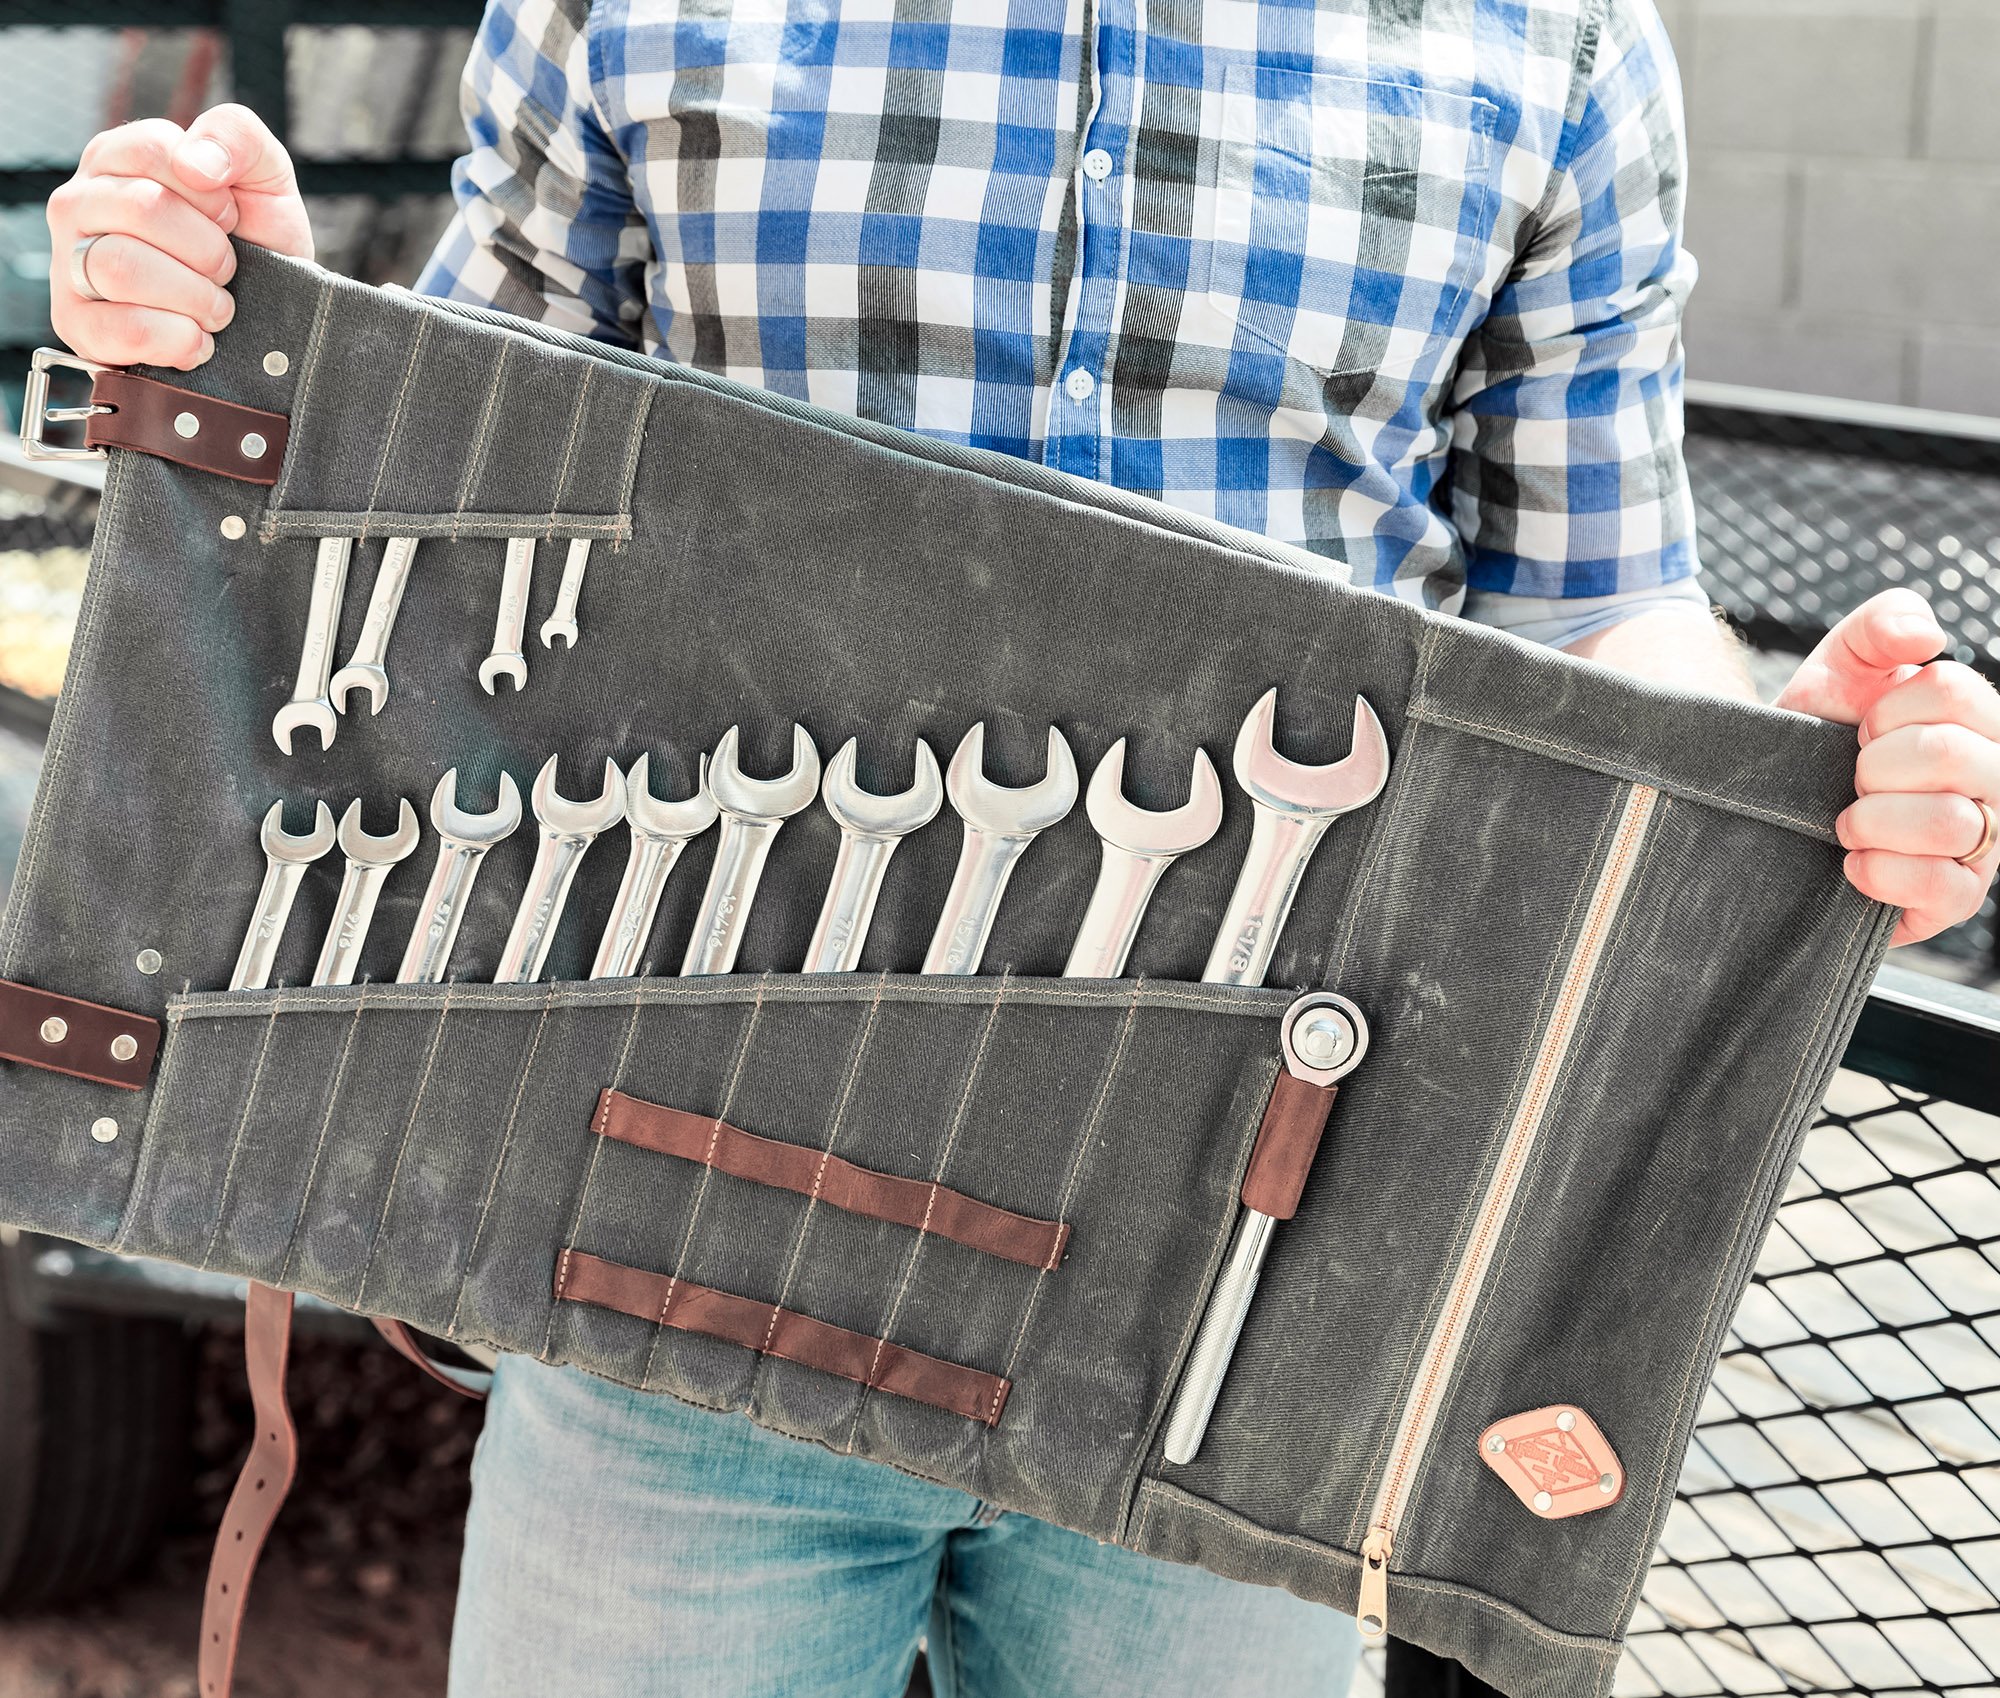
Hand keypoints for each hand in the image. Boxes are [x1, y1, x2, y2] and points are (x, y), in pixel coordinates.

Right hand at [47, 105, 310, 370]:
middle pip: (141, 209)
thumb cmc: (256, 238)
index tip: (230, 217)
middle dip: (209, 249)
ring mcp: (69, 264)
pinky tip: (197, 338)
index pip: (151, 151)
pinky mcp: (78, 325)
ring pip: (122, 268)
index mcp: (116, 158)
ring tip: (216, 306)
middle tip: (227, 269)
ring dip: (196, 296)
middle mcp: (80, 204)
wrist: (266, 316)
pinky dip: (179, 339)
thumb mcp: (263, 174)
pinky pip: (124, 329)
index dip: (210, 193)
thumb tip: (196, 162)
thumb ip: (235, 134)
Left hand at [1774, 589, 1999, 944]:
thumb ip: (1881, 626)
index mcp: (1978, 720)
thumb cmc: (1817, 734)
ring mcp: (1985, 842)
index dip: (1886, 709)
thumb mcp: (1840, 666)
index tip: (1861, 729)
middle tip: (1852, 779)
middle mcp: (1995, 780)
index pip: (1953, 692)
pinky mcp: (1958, 899)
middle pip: (1948, 755)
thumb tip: (1926, 635)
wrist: (1770, 804)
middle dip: (1873, 765)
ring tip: (1847, 822)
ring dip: (1872, 819)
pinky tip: (1852, 863)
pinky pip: (1941, 888)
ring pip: (1948, 822)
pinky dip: (1879, 872)